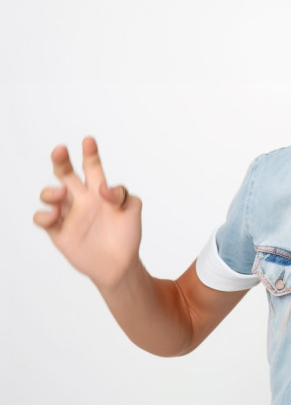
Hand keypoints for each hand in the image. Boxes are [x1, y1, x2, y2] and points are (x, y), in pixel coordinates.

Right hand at [33, 137, 142, 290]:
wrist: (120, 264)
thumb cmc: (127, 234)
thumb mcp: (133, 208)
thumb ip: (123, 194)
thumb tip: (103, 190)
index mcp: (99, 191)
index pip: (92, 167)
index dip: (90, 154)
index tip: (89, 140)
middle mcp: (82, 199)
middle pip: (66, 174)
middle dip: (61, 160)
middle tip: (61, 150)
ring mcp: (68, 214)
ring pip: (50, 194)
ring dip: (51, 190)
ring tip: (62, 194)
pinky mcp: (59, 231)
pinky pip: (43, 219)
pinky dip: (44, 214)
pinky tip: (55, 214)